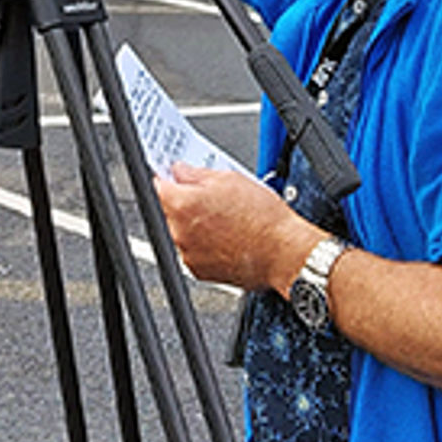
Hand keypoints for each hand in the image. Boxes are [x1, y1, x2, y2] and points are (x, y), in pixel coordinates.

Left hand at [152, 163, 321, 294]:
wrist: (284, 254)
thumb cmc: (263, 219)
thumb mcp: (230, 179)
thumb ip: (195, 173)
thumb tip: (179, 170)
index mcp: (182, 205)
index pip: (157, 185)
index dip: (167, 178)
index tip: (173, 177)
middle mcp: (179, 232)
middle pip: (166, 210)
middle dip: (181, 202)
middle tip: (206, 199)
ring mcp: (188, 254)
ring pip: (179, 232)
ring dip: (192, 224)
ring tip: (221, 220)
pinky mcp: (199, 271)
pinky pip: (192, 251)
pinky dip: (202, 244)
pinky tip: (224, 237)